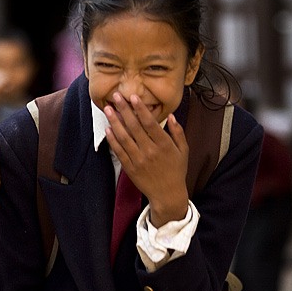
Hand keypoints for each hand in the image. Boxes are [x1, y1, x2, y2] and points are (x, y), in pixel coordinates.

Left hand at [104, 93, 188, 226]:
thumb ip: (178, 132)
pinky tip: (108, 128)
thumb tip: (172, 116)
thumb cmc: (176, 170)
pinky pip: (119, 151)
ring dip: (114, 122)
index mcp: (164, 145)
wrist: (167, 194)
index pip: (150, 123)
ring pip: (124, 137)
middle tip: (116, 96)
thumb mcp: (183, 151)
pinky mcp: (130, 168)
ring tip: (108, 108)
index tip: (133, 97)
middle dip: (124, 110)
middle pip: (134, 127)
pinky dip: (112, 139)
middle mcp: (150, 151)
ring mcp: (138, 160)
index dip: (141, 109)